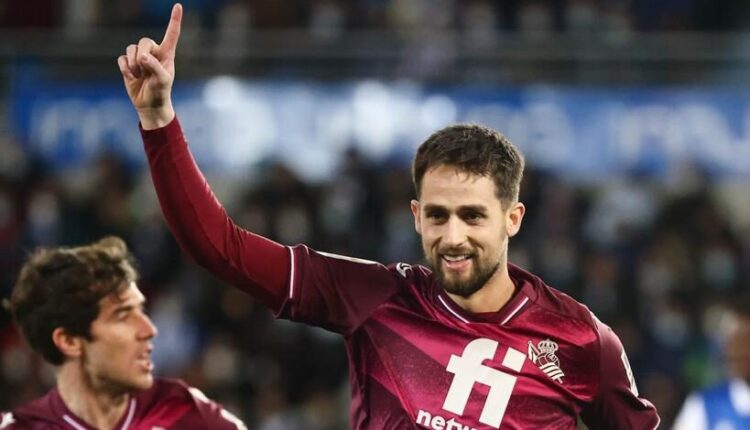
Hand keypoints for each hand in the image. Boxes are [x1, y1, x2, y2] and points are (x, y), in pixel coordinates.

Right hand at [118, 3, 181, 128]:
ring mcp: (140, 57)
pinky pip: (122, 58)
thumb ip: (154, 67)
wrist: (149, 104)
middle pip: (143, 41)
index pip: (172, 34)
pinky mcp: (128, 63)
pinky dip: (125, 68)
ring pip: (131, 49)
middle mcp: (154, 52)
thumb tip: (142, 56)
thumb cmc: (161, 92)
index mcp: (167, 54)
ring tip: (139, 76)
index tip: (178, 6)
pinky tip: (131, 77)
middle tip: (144, 70)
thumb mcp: (162, 81)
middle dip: (141, 55)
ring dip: (133, 64)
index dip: (174, 20)